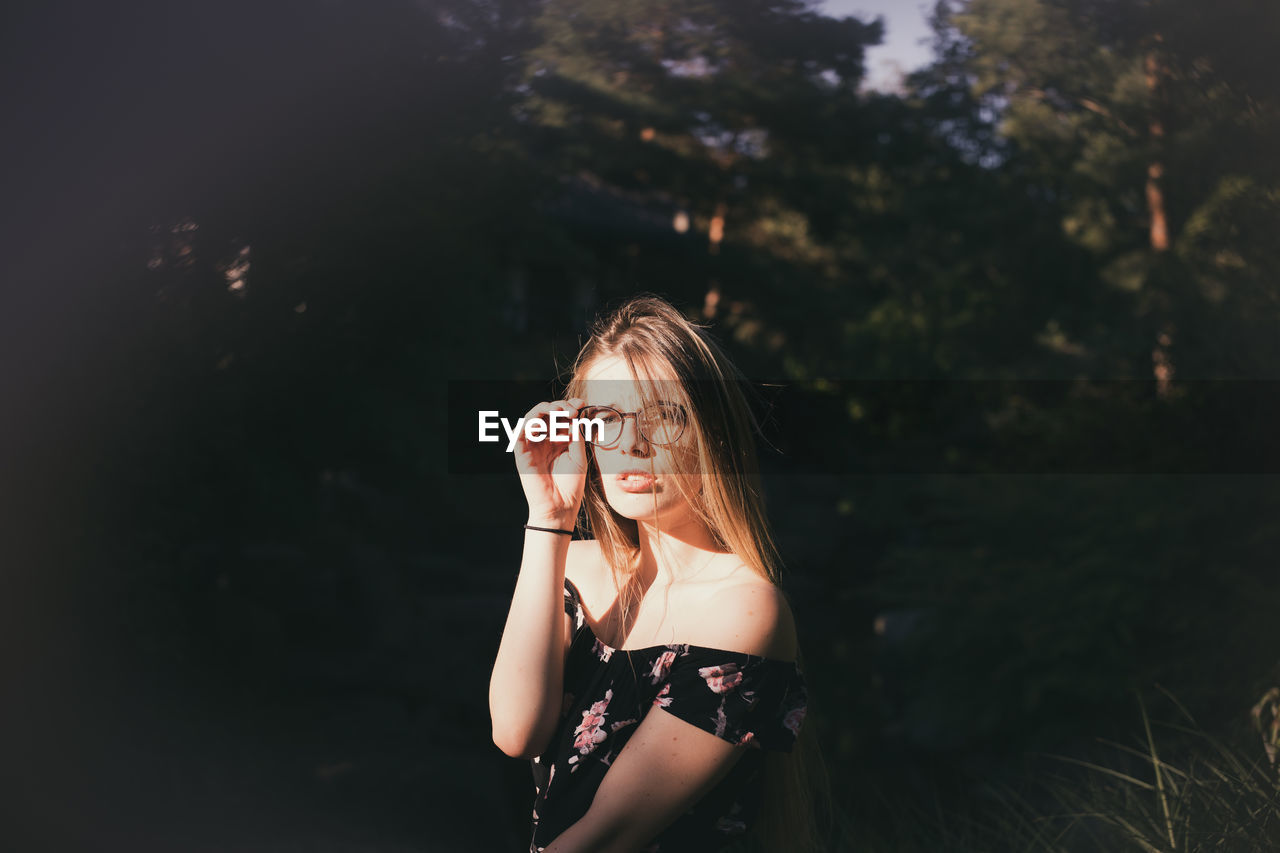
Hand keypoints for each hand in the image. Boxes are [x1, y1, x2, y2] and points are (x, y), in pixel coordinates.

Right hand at [513, 397, 588, 526]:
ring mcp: (532, 446)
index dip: (569, 407)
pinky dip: (531, 421)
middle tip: (573, 410)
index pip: (560, 417)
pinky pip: (521, 432)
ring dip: (545, 409)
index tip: (581, 405)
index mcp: (559, 441)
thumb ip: (576, 436)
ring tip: (560, 412)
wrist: (560, 507)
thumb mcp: (579, 457)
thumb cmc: (571, 485)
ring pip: (532, 418)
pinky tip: (545, 420)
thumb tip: (573, 418)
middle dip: (560, 406)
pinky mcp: (522, 453)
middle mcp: (545, 441)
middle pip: (547, 414)